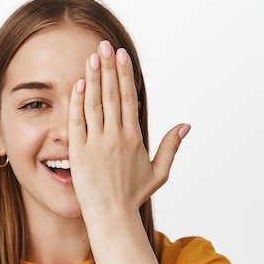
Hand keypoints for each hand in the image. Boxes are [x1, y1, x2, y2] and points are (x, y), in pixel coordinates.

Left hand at [68, 40, 189, 221]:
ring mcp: (96, 144)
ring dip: (93, 79)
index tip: (121, 56)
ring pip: (94, 104)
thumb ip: (171, 147)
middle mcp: (116, 137)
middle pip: (111, 95)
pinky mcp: (79, 153)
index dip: (124, 75)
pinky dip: (78, 103)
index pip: (128, 98)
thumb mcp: (159, 172)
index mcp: (134, 138)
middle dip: (108, 68)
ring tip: (92, 58)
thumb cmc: (133, 196)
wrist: (112, 216)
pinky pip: (78, 123)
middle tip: (105, 46)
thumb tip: (186, 125)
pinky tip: (78, 85)